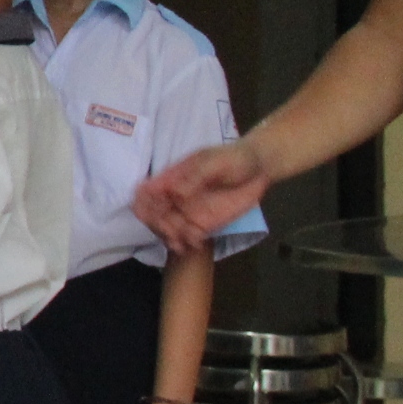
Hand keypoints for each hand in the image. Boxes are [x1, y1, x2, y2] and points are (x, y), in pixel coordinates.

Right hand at [137, 140, 266, 253]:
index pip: (145, 192)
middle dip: (158, 226)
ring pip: (167, 228)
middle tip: (173, 232)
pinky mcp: (205, 224)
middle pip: (152, 214)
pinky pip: (189, 237)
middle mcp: (175, 197)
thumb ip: (196, 177)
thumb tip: (175, 192)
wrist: (260, 169)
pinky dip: (188, 243)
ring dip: (170, 238)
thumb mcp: (215, 162)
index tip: (152, 212)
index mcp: (172, 178)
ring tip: (182, 244)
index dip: (142, 204)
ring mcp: (189, 211)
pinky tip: (196, 243)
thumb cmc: (235, 159)